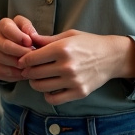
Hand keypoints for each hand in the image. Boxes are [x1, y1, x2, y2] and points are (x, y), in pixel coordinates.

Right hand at [0, 16, 37, 81]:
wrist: (9, 49)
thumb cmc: (21, 35)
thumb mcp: (25, 26)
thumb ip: (28, 27)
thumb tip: (33, 37)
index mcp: (2, 26)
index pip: (8, 29)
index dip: (20, 36)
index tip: (30, 42)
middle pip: (6, 46)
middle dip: (22, 51)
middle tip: (33, 54)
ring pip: (8, 61)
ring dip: (22, 63)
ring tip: (33, 62)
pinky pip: (9, 73)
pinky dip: (20, 73)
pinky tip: (28, 69)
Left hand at [18, 31, 134, 104]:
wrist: (112, 56)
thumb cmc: (89, 43)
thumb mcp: (69, 35)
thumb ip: (47, 40)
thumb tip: (28, 41)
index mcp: (62, 49)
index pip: (32, 58)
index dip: (24, 60)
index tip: (22, 61)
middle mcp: (67, 66)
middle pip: (34, 73)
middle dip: (28, 71)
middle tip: (29, 70)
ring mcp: (73, 81)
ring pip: (41, 87)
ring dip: (35, 83)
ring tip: (38, 78)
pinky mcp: (79, 92)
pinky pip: (54, 99)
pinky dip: (48, 95)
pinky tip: (50, 88)